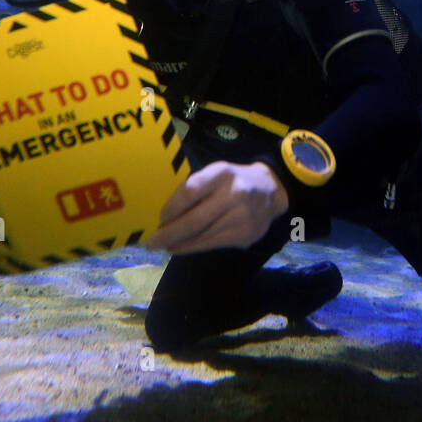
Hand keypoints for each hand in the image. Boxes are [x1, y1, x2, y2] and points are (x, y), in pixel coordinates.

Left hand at [144, 161, 289, 254]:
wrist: (271, 191)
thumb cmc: (233, 181)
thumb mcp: (216, 173)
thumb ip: (195, 188)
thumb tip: (163, 214)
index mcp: (222, 173)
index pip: (191, 191)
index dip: (171, 208)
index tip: (159, 218)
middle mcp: (234, 194)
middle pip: (194, 220)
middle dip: (168, 234)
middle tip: (150, 242)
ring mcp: (241, 217)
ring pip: (201, 236)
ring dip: (178, 243)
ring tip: (162, 245)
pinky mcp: (245, 235)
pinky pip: (212, 245)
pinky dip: (192, 247)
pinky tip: (180, 248)